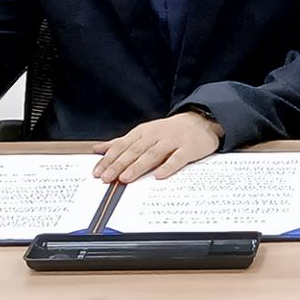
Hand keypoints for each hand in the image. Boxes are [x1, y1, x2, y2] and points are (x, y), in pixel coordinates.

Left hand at [93, 111, 221, 182]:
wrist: (201, 121)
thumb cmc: (169, 131)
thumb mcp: (144, 133)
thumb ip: (121, 142)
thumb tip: (98, 149)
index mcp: (143, 132)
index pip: (122, 145)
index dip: (109, 159)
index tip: (97, 172)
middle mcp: (156, 135)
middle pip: (135, 151)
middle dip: (119, 164)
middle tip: (106, 178)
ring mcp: (173, 141)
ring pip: (153, 154)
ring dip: (138, 166)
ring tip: (126, 178)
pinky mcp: (189, 148)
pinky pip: (177, 158)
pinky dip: (168, 167)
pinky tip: (159, 176)